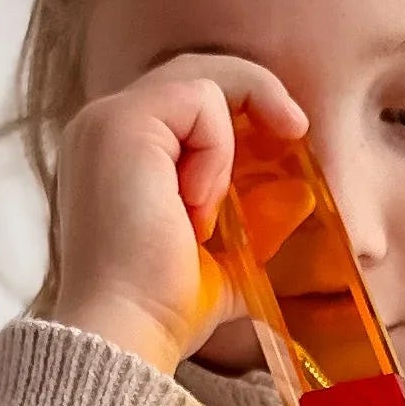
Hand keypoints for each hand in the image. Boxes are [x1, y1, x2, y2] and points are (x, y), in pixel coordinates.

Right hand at [48, 56, 306, 376]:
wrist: (126, 333)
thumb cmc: (163, 309)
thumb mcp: (225, 262)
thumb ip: (256, 228)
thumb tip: (300, 196)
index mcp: (118, 155)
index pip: (184, 100)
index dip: (239, 107)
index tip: (288, 137)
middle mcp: (103, 129)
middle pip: (192, 72)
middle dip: (252, 92)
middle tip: (295, 129)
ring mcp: (107, 122)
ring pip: (198, 80)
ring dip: (227, 141)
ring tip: (210, 211)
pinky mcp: (121, 124)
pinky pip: (197, 100)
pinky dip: (216, 149)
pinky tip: (198, 204)